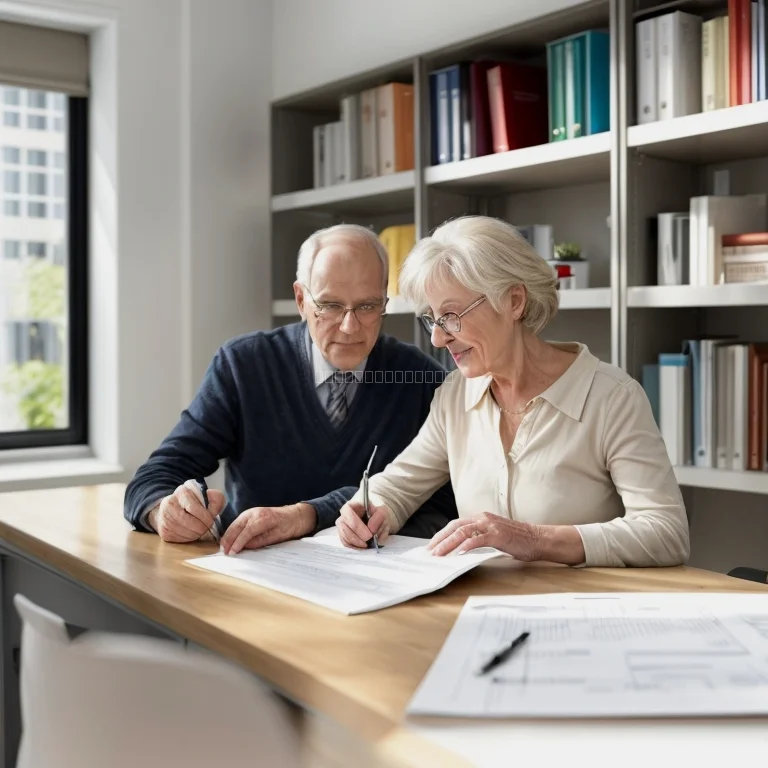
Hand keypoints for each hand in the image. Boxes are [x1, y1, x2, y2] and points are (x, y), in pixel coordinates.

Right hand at [150, 481, 225, 542]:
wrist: (177, 510)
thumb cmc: (198, 504)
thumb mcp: (210, 497)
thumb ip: (216, 500)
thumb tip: (213, 510)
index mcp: (184, 490)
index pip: (193, 507)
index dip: (205, 517)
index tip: (211, 521)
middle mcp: (170, 501)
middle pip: (187, 521)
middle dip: (200, 528)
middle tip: (206, 529)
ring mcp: (163, 515)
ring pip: (181, 531)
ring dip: (194, 534)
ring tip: (199, 532)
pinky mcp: (162, 528)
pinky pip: (176, 538)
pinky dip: (186, 539)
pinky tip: (190, 534)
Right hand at [220, 503, 315, 554]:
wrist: (293, 516)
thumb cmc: (287, 526)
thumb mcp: (277, 536)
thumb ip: (261, 541)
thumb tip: (245, 547)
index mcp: (263, 518)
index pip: (247, 531)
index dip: (238, 543)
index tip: (232, 553)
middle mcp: (254, 513)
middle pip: (237, 527)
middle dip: (229, 541)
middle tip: (224, 554)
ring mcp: (249, 512)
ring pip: (234, 525)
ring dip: (227, 537)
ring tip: (223, 549)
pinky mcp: (247, 514)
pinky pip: (236, 523)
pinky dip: (230, 532)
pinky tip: (228, 541)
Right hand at [336, 499, 390, 548]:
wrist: (376, 518)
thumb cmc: (377, 513)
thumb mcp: (383, 511)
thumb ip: (379, 517)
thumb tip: (371, 528)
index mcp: (351, 505)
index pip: (348, 514)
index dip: (358, 526)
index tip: (370, 535)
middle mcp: (343, 515)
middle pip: (345, 528)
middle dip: (358, 538)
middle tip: (369, 541)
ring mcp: (342, 526)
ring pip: (345, 537)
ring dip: (357, 543)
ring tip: (368, 544)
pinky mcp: (343, 535)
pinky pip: (346, 543)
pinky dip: (356, 547)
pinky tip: (364, 546)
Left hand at [426, 512, 540, 560]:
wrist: (537, 539)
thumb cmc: (517, 540)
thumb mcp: (493, 536)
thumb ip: (478, 538)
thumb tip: (461, 550)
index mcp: (481, 518)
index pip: (455, 524)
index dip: (442, 535)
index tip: (432, 546)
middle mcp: (483, 518)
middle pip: (455, 527)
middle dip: (440, 539)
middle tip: (429, 552)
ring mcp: (490, 525)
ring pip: (462, 532)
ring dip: (448, 544)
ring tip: (438, 554)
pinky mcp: (497, 535)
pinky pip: (477, 539)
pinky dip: (466, 546)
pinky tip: (458, 554)